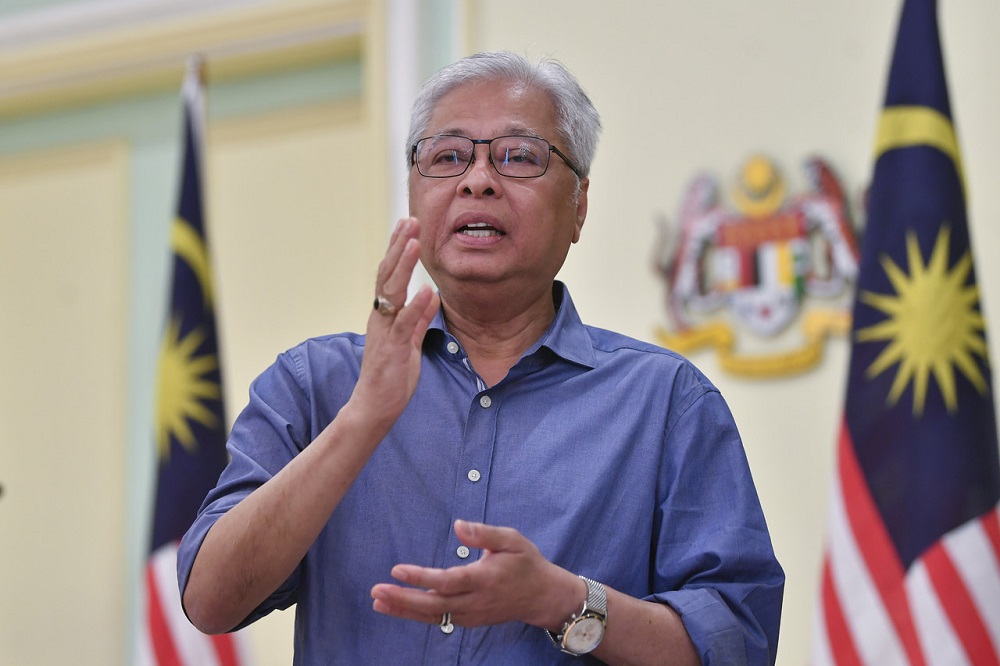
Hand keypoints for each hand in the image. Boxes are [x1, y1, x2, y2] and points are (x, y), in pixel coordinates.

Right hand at [350, 217, 438, 424]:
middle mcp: (380, 317)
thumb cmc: (391, 375)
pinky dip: (416, 307)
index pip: (388, 273)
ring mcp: (384, 331)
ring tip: (414, 243)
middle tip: (410, 220)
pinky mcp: (391, 349)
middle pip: (386, 274)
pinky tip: (428, 291)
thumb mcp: (410, 342)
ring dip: (403, 266)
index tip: (408, 224)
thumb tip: (431, 296)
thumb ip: (418, 319)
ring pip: (391, 292)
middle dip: (399, 246)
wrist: (375, 406)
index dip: (397, 248)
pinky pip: (404, 324)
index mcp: (384, 313)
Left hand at [370, 520, 583, 630]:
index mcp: (485, 578)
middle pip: (435, 604)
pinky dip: (416, 616)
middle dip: (403, 599)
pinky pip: (439, 619)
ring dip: (404, 610)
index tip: (397, 570)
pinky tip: (396, 608)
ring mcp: (472, 614)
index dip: (421, 577)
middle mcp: (476, 601)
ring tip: (378, 602)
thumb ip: (484, 533)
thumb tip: (458, 525)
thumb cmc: (526, 562)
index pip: (448, 580)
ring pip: (434, 616)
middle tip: (376, 591)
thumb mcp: (512, 539)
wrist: (542, 596)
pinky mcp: (469, 620)